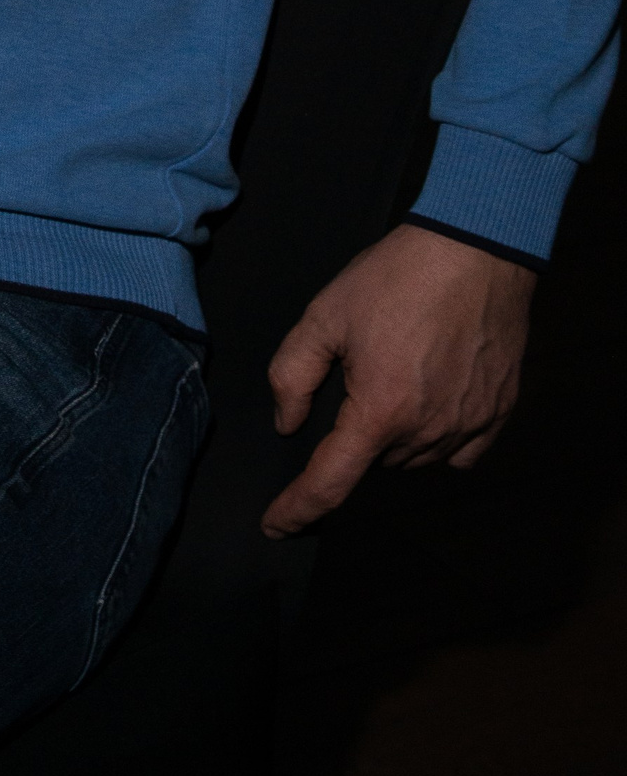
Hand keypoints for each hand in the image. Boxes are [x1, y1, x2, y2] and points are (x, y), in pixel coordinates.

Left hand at [262, 222, 534, 537]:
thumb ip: (293, 373)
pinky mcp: (499, 415)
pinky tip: (429, 402)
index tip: (275, 526)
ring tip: (394, 374)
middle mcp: (427, 432)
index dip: (297, 510)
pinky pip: (459, 453)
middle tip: (356, 378)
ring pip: (416, 459)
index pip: (330, 482)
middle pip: (375, 461)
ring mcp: (469, 427)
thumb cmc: (396, 277)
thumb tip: (287, 423)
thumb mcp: (325, 314)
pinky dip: (437, 441)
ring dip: (394, 438)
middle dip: (355, 434)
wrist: (474, 250)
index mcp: (379, 411)